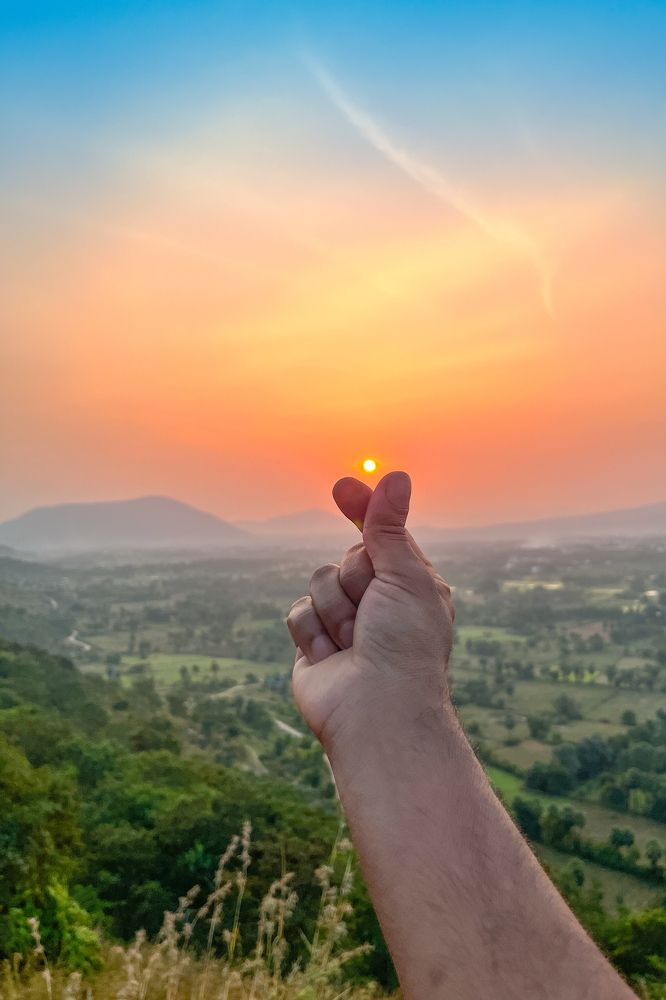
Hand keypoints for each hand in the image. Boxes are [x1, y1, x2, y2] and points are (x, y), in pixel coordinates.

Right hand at [287, 471, 454, 750]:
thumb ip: (389, 527)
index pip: (381, 535)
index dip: (363, 510)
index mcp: (409, 584)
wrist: (377, 710)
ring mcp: (344, 623)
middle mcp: (377, 602)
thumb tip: (394, 475)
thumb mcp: (405, 576)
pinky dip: (314, 632)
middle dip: (356, 579)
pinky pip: (298, 612)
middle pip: (347, 556)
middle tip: (374, 609)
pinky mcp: (314, 644)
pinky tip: (333, 658)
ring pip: (319, 582)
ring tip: (355, 643)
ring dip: (337, 610)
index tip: (342, 487)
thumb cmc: (405, 645)